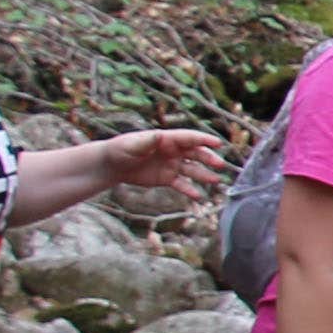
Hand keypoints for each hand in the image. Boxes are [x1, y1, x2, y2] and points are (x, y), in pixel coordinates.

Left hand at [102, 128, 226, 205]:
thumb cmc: (121, 149)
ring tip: (216, 181)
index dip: (204, 140)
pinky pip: (182, 185)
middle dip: (209, 158)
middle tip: (220, 164)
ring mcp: (172, 165)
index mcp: (167, 139)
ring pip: (192, 170)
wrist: (112, 165)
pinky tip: (198, 196)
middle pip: (196, 154)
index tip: (218, 143)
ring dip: (204, 175)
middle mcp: (173, 152)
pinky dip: (190, 190)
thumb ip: (147, 141)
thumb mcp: (133, 144)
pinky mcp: (167, 178)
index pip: (189, 138)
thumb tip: (158, 136)